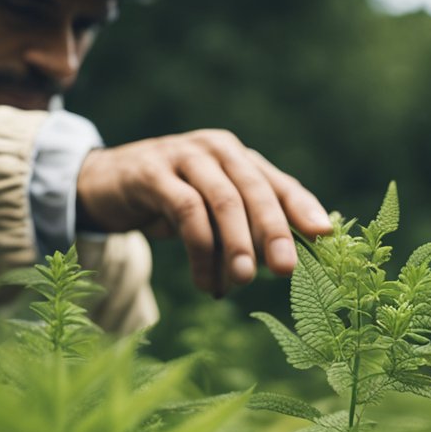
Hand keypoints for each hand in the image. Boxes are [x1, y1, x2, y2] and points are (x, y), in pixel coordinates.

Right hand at [75, 129, 330, 295]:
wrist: (106, 184)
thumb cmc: (171, 202)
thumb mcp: (212, 213)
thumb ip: (246, 229)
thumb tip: (286, 265)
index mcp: (240, 159)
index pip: (280, 183)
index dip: (303, 208)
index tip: (324, 235)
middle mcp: (217, 150)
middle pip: (254, 190)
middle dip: (274, 231)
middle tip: (285, 269)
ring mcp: (183, 156)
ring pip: (222, 200)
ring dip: (236, 245)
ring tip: (243, 281)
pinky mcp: (151, 172)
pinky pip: (185, 210)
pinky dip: (200, 251)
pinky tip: (205, 281)